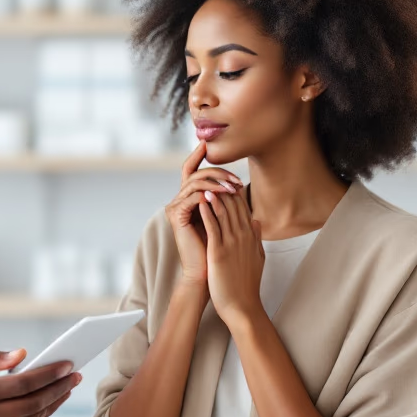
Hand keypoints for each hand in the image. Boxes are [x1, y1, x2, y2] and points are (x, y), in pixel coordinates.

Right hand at [165, 141, 243, 285]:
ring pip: (195, 182)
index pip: (191, 170)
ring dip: (216, 182)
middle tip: (236, 179)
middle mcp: (179, 200)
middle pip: (196, 173)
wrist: (207, 273)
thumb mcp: (224, 220)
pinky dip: (209, 194)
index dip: (197, 155)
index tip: (207, 143)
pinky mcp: (176, 216)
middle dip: (218, 173)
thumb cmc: (216, 250)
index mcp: (188, 199)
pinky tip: (223, 196)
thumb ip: (227, 202)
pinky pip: (193, 197)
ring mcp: (175, 207)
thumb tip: (241, 188)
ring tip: (234, 188)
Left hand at [200, 188, 265, 330]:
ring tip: (207, 181)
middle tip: (214, 175)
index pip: (243, 208)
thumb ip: (257, 238)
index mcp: (252, 237)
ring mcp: (233, 243)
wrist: (242, 307)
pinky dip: (208, 211)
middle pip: (235, 205)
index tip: (225, 182)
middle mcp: (244, 236)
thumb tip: (257, 222)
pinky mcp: (220, 251)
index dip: (234, 193)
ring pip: (225, 211)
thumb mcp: (257, 258)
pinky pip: (214, 226)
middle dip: (224, 188)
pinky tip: (201, 200)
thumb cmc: (247, 285)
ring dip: (216, 194)